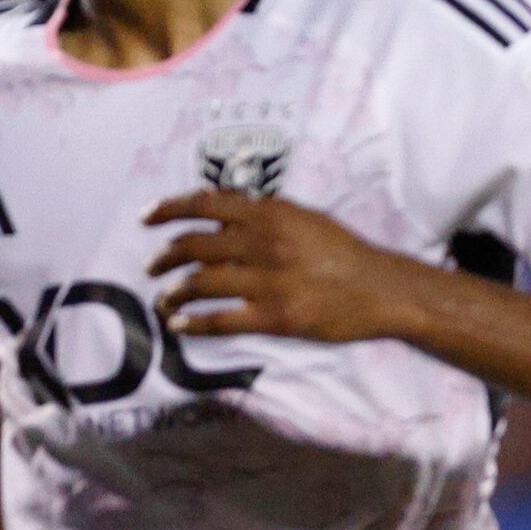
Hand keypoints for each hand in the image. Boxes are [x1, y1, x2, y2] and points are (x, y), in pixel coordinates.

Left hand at [146, 191, 420, 343]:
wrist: (383, 290)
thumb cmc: (346, 253)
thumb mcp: (306, 219)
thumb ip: (266, 214)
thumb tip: (224, 212)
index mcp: (271, 214)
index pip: (205, 204)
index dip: (168, 208)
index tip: (147, 218)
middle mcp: (264, 243)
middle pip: (193, 246)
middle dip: (164, 258)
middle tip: (153, 268)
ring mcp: (269, 282)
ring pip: (200, 284)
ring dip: (173, 294)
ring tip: (164, 301)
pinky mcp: (276, 317)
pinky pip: (221, 320)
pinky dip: (194, 323)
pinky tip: (180, 326)